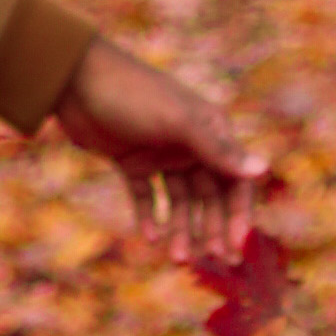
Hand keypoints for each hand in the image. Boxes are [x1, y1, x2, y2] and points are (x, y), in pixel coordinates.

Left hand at [54, 32, 268, 260]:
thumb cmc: (130, 92)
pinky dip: (150, 216)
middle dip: (212, 227)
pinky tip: (150, 237)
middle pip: (209, 194)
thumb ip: (217, 149)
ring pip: (179, 200)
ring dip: (180, 228)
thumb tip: (263, 169)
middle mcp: (188, 141)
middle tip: (212, 259)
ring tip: (176, 257)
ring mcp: (159, 151)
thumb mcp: (175, 121)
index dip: (240, 212)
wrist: (72, 77)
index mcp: (208, 128)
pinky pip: (148, 195)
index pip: (235, 178)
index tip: (237, 244)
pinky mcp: (131, 159)